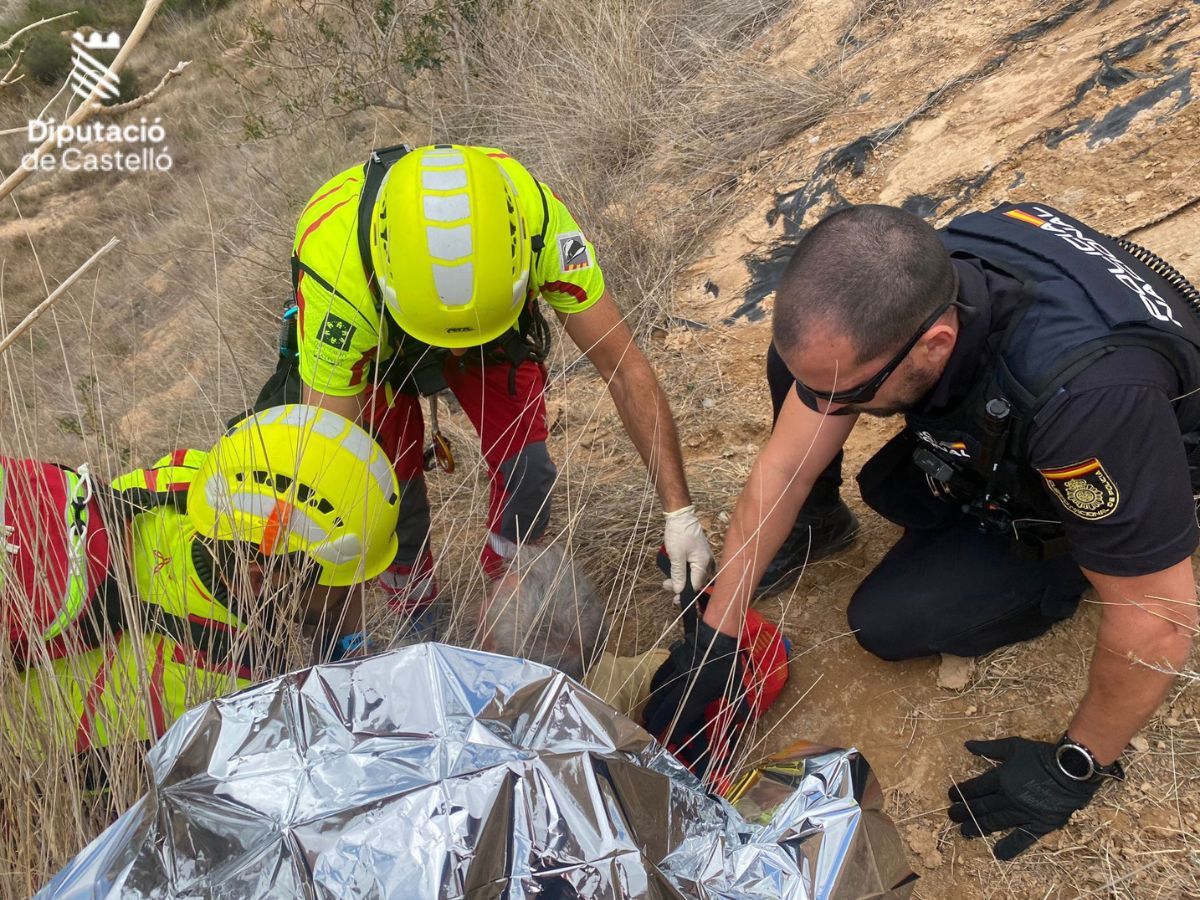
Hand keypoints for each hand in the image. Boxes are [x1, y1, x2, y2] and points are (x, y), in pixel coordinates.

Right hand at [642, 619, 744, 770]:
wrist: (717, 636)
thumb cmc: (727, 663)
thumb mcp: (735, 685)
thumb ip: (739, 706)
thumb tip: (748, 723)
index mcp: (698, 695)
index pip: (685, 717)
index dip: (677, 731)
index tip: (670, 742)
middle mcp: (684, 686)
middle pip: (667, 708)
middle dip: (658, 722)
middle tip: (648, 733)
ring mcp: (676, 673)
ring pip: (661, 692)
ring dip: (653, 706)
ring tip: (644, 717)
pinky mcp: (673, 661)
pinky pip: (661, 674)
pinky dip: (655, 684)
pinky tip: (651, 691)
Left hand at [663, 505, 712, 594]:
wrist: (680, 515)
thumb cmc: (678, 534)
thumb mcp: (676, 556)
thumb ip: (678, 575)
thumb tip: (679, 590)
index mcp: (703, 563)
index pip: (696, 585)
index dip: (685, 593)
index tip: (674, 599)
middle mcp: (706, 561)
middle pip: (695, 580)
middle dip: (681, 585)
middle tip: (665, 585)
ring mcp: (703, 556)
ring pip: (693, 574)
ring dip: (680, 578)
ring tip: (666, 579)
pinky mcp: (699, 552)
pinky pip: (693, 566)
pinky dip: (683, 570)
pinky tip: (675, 570)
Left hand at [948, 737, 1105, 859]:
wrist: (1072, 770)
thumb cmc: (1041, 755)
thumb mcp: (1013, 746)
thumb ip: (989, 747)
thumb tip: (967, 745)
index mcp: (1000, 778)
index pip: (975, 788)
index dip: (961, 793)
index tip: (952, 796)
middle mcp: (1007, 798)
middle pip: (980, 807)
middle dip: (963, 811)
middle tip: (951, 815)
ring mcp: (1022, 813)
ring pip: (994, 823)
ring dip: (977, 827)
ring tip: (963, 831)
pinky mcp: (1038, 824)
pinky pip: (1022, 839)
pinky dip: (1010, 847)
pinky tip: (998, 853)